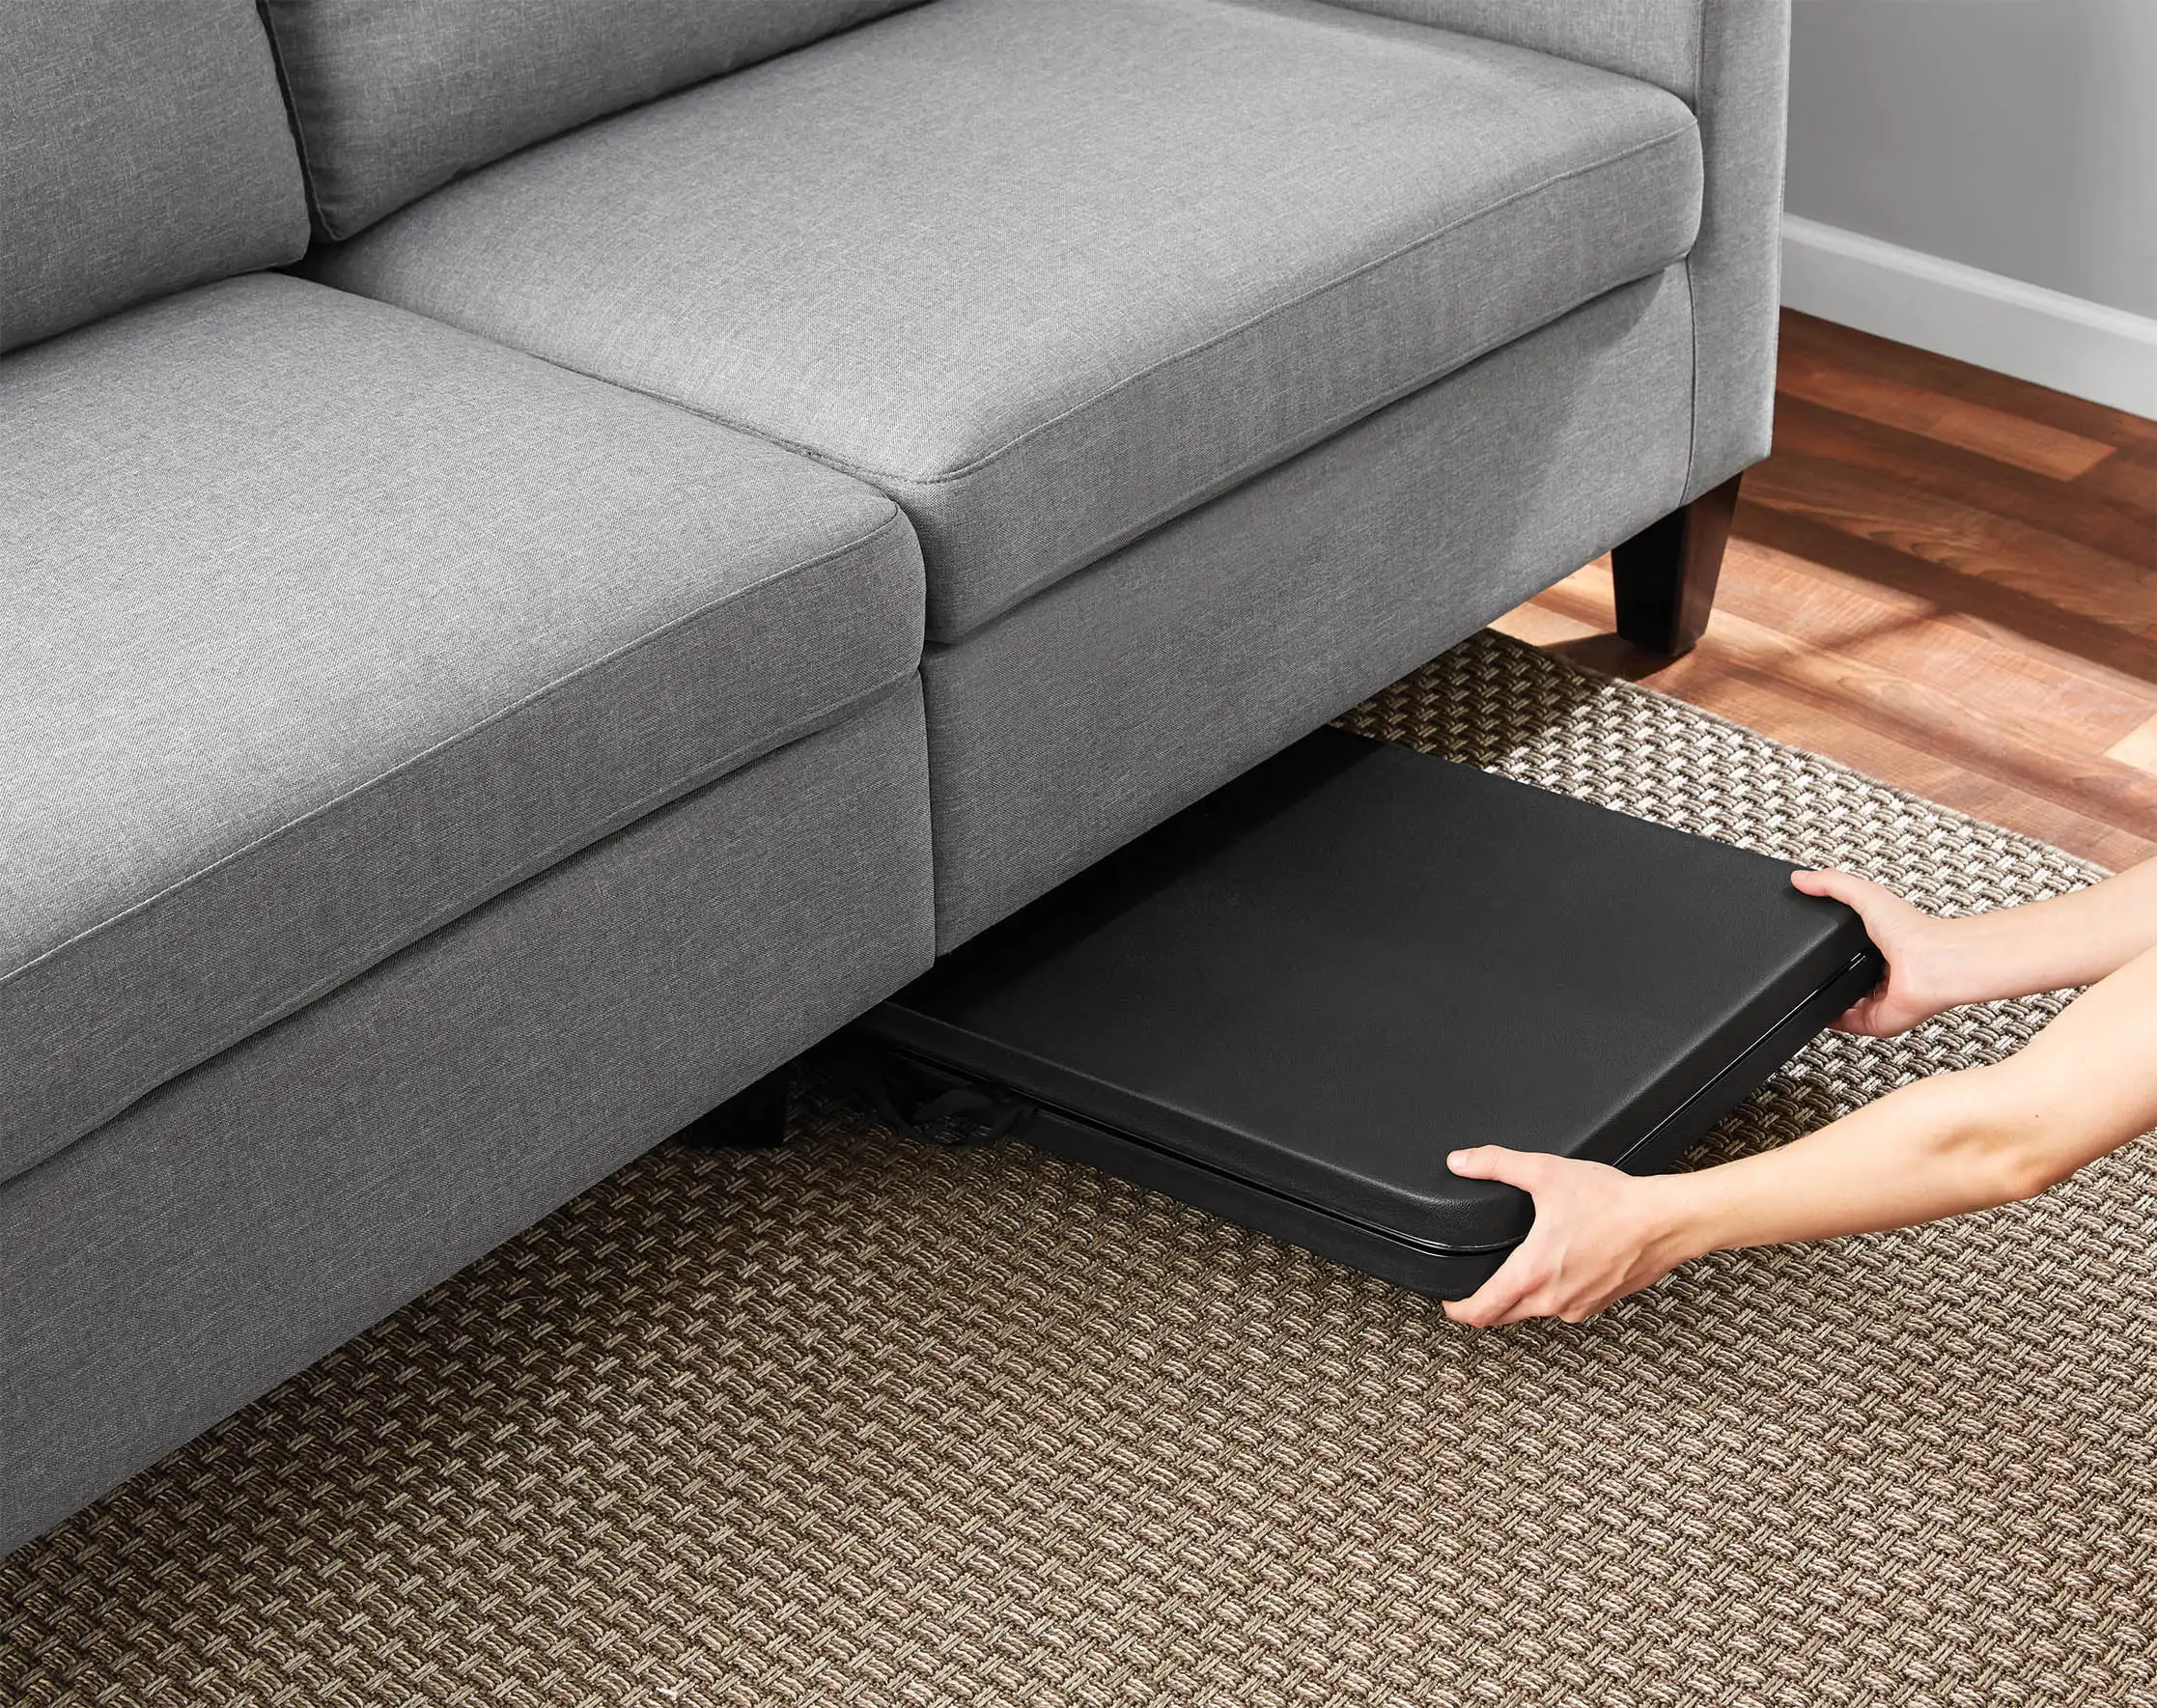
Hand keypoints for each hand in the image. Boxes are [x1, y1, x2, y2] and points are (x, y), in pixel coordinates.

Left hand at [1442, 1147, 1693, 1325]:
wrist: (1666, 1221)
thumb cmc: (1614, 1202)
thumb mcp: (1545, 1173)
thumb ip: (1496, 1164)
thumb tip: (1460, 1161)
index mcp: (1532, 1275)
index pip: (1481, 1311)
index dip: (1457, 1309)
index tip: (1449, 1302)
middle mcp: (1553, 1300)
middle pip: (1503, 1316)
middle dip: (1484, 1305)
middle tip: (1473, 1287)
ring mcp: (1578, 1305)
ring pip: (1535, 1311)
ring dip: (1520, 1299)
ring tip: (1514, 1272)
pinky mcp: (1599, 1303)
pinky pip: (1564, 1305)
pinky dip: (1551, 1294)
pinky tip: (1556, 1268)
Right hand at [1791, 868, 1950, 1036]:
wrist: (1931, 965)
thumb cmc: (1914, 931)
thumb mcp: (1866, 894)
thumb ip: (1832, 883)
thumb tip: (1801, 878)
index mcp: (1883, 942)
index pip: (1854, 946)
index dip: (1834, 945)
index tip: (1815, 941)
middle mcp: (1883, 972)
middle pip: (1850, 976)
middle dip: (1829, 975)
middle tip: (1808, 970)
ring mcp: (1880, 997)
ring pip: (1847, 1003)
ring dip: (1828, 999)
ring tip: (1808, 992)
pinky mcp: (1877, 1020)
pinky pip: (1848, 1024)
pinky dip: (1831, 1020)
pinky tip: (1819, 1010)